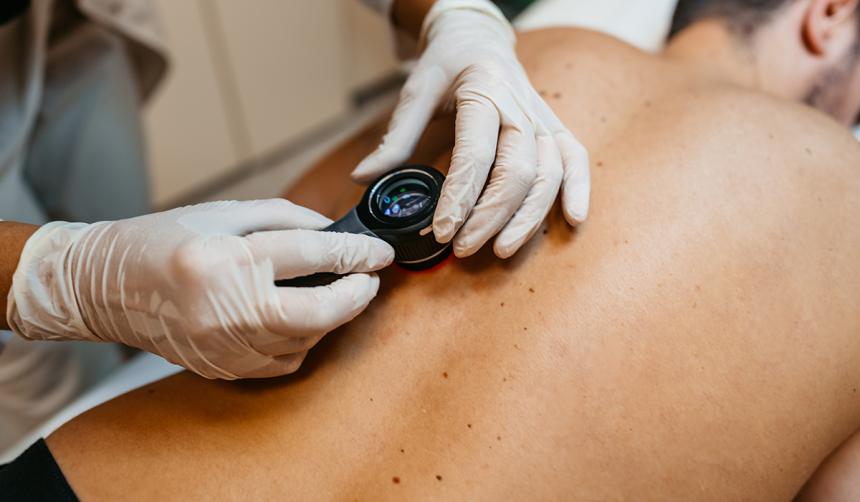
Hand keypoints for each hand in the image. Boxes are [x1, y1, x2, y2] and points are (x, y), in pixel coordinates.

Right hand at [7, 199, 393, 378]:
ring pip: (305, 340)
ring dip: (332, 317)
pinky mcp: (222, 368)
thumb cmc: (161, 240)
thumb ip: (285, 219)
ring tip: (338, 292)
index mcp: (225, 259)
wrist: (103, 287)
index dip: (356, 254)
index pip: (311, 256)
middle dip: (356, 295)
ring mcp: (223, 347)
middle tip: (370, 278)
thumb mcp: (223, 213)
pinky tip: (302, 317)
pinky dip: (303, 339)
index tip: (379, 252)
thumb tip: (334, 233)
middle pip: (317, 312)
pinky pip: (282, 360)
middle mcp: (224, 309)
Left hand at [353, 0, 589, 258]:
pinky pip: (576, 159)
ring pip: (549, 174)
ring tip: (501, 250)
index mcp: (483, 92)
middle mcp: (519, 107)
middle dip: (490, 216)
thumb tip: (362, 177)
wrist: (479, 38)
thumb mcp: (416, 91)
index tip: (441, 231)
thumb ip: (395, 138)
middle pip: (517, 171)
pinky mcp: (555, 129)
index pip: (476, 154)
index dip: (460, 197)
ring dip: (528, 217)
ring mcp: (542, 119)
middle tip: (462, 247)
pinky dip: (579, 189)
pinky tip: (573, 220)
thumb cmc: (447, 65)